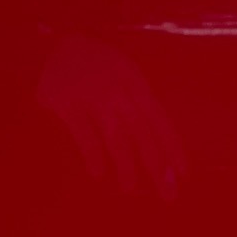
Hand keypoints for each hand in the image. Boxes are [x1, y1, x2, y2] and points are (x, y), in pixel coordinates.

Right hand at [33, 34, 186, 199]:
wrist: (53, 42)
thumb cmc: (94, 65)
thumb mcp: (124, 76)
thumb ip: (138, 105)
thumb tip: (159, 145)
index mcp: (136, 84)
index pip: (160, 121)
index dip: (172, 148)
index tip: (183, 175)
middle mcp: (119, 91)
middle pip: (143, 134)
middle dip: (157, 165)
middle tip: (167, 194)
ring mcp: (93, 96)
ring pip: (117, 136)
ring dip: (127, 165)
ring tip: (130, 190)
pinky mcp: (67, 102)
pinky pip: (85, 134)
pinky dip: (94, 155)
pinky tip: (98, 175)